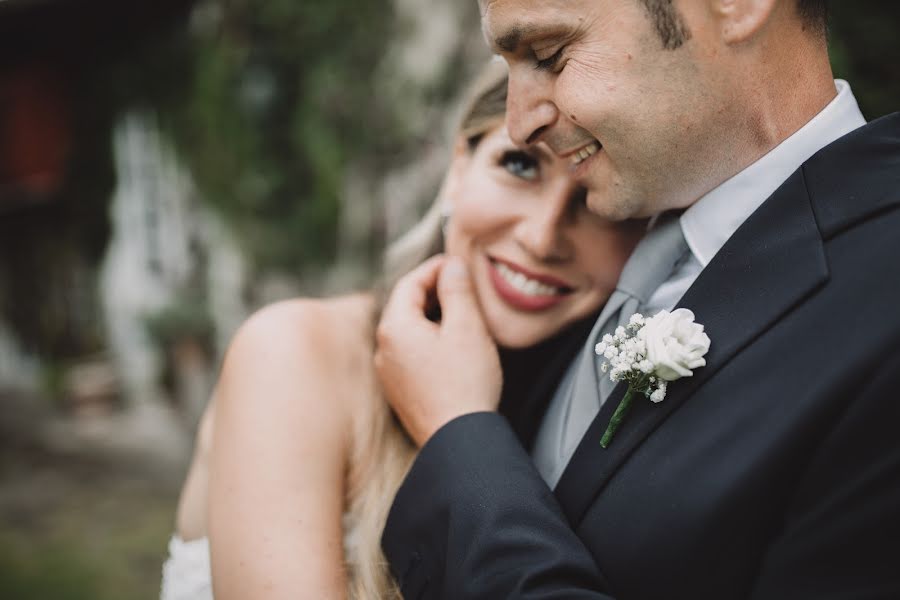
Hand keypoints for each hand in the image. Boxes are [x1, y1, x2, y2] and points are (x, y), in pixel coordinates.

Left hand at [375, 255, 501, 446]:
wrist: (459, 441)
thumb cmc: (465, 384)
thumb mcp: (467, 328)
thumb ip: (457, 290)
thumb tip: (451, 265)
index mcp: (394, 328)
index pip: (409, 283)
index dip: (434, 268)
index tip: (456, 263)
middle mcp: (383, 349)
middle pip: (405, 306)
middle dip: (433, 291)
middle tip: (461, 285)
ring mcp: (388, 373)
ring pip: (408, 330)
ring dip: (431, 316)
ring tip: (460, 314)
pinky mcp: (399, 391)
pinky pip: (410, 353)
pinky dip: (428, 340)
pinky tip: (451, 346)